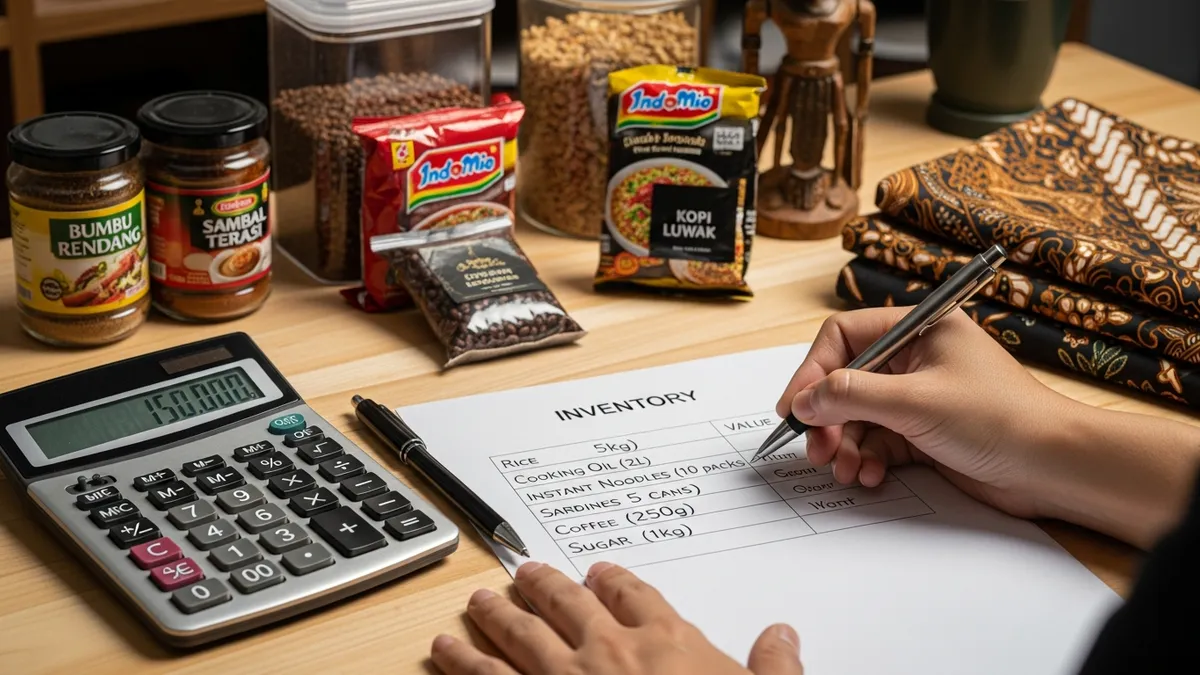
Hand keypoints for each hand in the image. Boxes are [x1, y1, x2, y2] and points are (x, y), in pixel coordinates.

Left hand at [431, 561, 801, 674]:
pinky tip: (442, 650)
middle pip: (569, 605)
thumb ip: (774, 668)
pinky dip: (461, 662)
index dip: (616, 580)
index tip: (601, 572)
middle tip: (524, 571)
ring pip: (520, 634)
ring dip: (496, 614)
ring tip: (478, 600)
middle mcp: (610, 652)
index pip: (637, 596)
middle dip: (544, 585)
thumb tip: (782, 636)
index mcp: (667, 644)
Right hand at [776, 306, 1076, 518]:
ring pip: (858, 417)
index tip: (795, 408)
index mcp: (917, 329)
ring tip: (846, 470)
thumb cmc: (999, 418)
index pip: (843, 337)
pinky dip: (867, 460)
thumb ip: (851, 396)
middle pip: (845, 381)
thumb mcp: (915, 402)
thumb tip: (804, 401)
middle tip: (816, 450)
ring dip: (845, 446)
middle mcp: (914, 358)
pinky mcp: (923, 433)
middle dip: (828, 418)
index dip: (813, 371)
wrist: (1052, 467)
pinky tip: (871, 476)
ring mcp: (918, 397)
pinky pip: (877, 442)